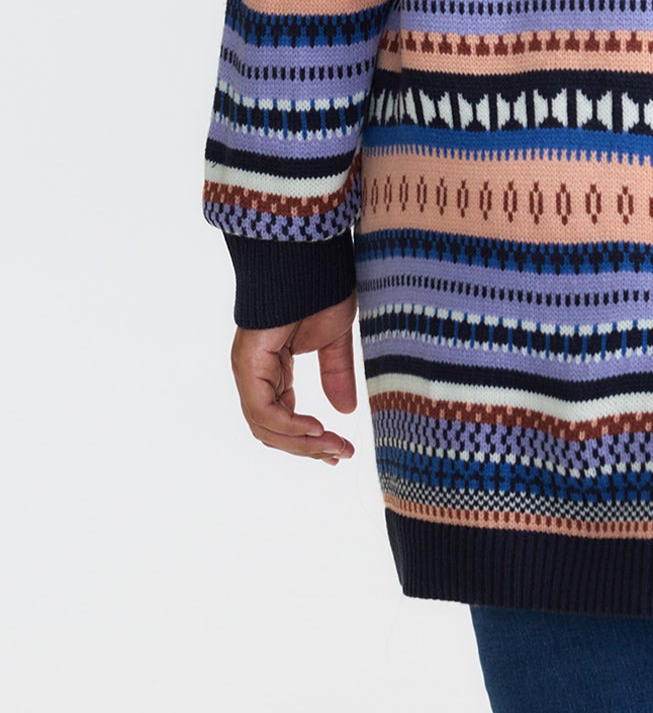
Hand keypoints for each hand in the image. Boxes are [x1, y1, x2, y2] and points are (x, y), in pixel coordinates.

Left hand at [230, 292, 359, 464]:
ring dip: (301, 443)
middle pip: (272, 430)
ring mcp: (248, 369)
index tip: (339, 449)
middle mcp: (255, 373)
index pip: (281, 419)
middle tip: (340, 455)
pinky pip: (263, 409)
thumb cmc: (320, 287)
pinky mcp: (248, 362)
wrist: (308, 257)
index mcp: (271, 370)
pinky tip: (316, 429)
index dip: (309, 440)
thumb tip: (344, 412)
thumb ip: (335, 374)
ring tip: (333, 447)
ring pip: (265, 426)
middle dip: (307, 448)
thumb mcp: (334, 339)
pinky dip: (289, 425)